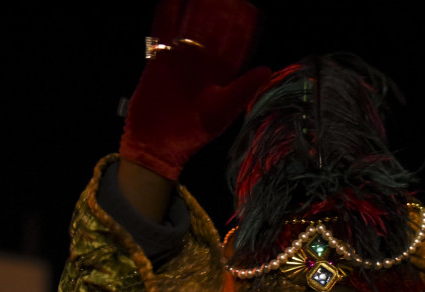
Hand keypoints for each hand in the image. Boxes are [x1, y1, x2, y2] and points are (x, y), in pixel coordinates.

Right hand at [119, 0, 271, 181]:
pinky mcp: (160, 61)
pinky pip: (164, 33)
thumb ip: (243, 89)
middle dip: (218, 11)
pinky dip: (167, 15)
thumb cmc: (192, 134)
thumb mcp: (220, 110)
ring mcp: (181, 61)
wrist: (156, 144)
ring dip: (194, 8)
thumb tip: (268, 70)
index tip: (247, 8)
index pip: (235, 44)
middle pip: (212, 29)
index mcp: (221, 75)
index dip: (240, 26)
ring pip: (189, 26)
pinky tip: (171, 0)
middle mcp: (203, 64)